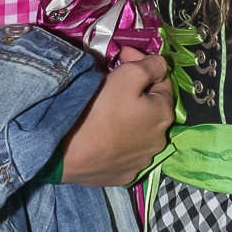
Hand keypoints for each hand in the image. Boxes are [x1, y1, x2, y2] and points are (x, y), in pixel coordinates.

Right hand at [61, 51, 173, 186]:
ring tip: (107, 107)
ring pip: (139, 129)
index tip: (122, 56)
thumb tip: (161, 64)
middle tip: (113, 80)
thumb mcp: (128, 76)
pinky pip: (125, 150)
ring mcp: (142, 161)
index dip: (142, 64)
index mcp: (164, 115)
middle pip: (151, 105)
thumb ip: (151, 66)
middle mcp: (160, 141)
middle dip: (136, 89)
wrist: (67, 154)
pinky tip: (105, 132)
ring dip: (128, 115)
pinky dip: (119, 137)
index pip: (161, 79)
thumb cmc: (99, 110)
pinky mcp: (124, 174)